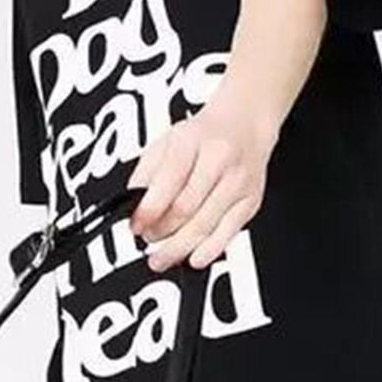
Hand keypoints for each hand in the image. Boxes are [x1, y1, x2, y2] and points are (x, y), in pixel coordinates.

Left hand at [129, 85, 277, 271]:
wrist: (245, 123)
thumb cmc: (202, 136)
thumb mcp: (165, 143)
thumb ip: (145, 174)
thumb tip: (131, 207)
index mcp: (191, 141)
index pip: (167, 182)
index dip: (148, 212)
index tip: (136, 227)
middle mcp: (218, 159)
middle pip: (185, 209)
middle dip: (161, 232)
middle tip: (148, 240)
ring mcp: (238, 181)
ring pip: (205, 226)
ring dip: (178, 248)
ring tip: (161, 258)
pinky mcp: (250, 201)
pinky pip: (228, 234)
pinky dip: (208, 251)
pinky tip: (193, 258)